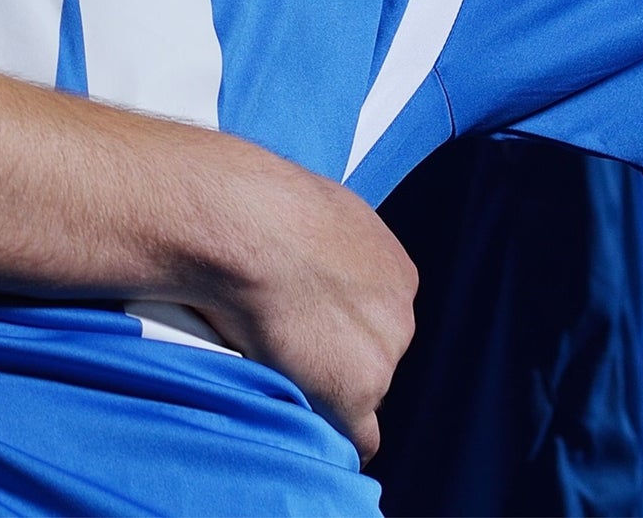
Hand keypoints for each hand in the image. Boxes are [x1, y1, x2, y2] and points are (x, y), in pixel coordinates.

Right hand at [171, 148, 417, 461]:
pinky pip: (358, 437)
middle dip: (336, 356)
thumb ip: (320, 240)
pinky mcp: (353, 393)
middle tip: (283, 350)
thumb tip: (290, 245)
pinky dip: (333, 437)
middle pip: (372, 354)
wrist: (244, 226)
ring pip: (361, 393)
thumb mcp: (308, 206)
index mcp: (393, 270)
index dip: (337, 324)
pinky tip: (307, 434)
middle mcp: (398, 314)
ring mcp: (380, 357)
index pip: (373, 315)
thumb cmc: (255, 204)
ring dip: (326, 390)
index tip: (305, 324)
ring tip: (273, 374)